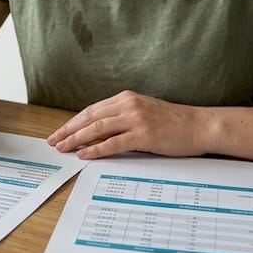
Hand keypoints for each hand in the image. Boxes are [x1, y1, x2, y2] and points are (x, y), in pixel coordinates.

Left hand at [47, 90, 205, 158]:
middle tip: (53, 141)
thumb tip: (99, 132)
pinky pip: (113, 143)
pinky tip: (83, 155)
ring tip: (62, 148)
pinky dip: (95, 149)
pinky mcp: (144, 134)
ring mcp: (136, 119)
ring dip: (76, 139)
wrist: (200, 126)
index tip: (60, 131)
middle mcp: (128, 105)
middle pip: (90, 117)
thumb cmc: (174, 123)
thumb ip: (123, 118)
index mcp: (126, 98)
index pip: (92, 110)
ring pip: (97, 128)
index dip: (73, 122)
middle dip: (68, 130)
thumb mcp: (144, 113)